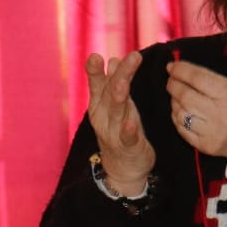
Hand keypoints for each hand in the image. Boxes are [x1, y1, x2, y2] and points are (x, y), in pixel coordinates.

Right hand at [85, 51, 154, 195]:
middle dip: (118, 76)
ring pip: (117, 113)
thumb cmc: (120, 131)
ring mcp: (114, 133)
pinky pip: (128, 138)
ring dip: (119, 98)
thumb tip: (113, 59)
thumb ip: (113, 83)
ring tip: (123, 83)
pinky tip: (131, 123)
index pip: (98, 85)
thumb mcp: (116, 105)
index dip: (96, 71)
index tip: (95, 56)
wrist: (122, 170)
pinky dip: (129, 130)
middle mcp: (103, 118)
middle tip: (126, 59)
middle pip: (110, 94)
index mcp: (99, 105)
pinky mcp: (129, 148)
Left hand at [166, 60, 226, 160]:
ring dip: (174, 102)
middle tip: (171, 81)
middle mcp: (221, 114)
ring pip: (181, 113)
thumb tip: (181, 71)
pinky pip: (182, 130)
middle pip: (185, 96)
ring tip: (178, 97)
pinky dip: (177, 118)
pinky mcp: (207, 146)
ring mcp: (213, 133)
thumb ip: (210, 80)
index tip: (172, 66)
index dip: (181, 70)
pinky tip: (181, 112)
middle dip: (174, 85)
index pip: (198, 78)